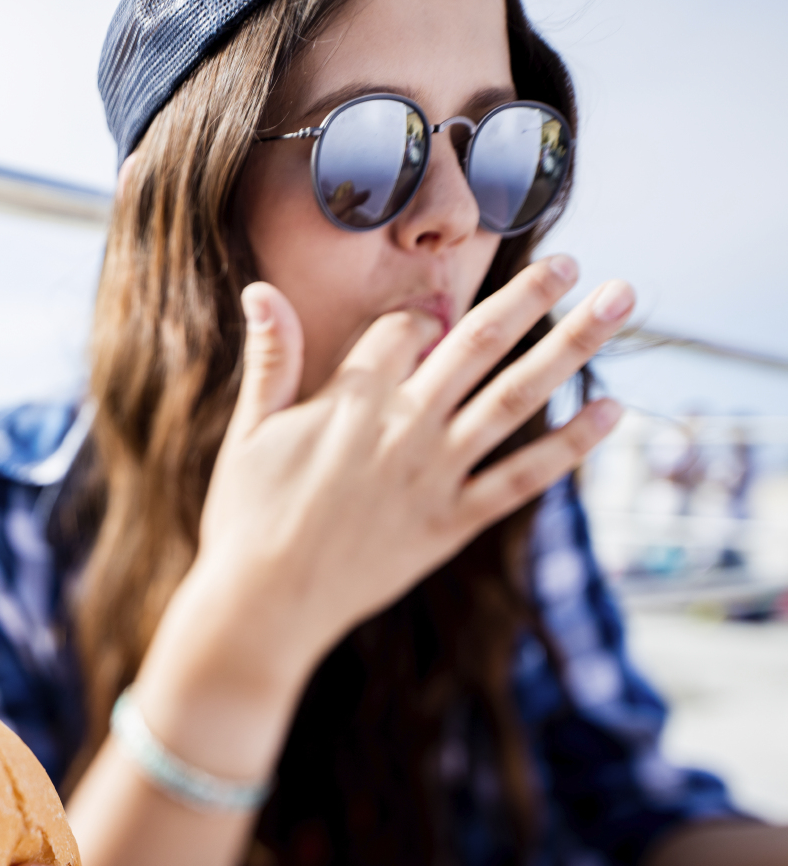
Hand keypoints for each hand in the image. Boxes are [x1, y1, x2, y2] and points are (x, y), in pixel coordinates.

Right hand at [162, 257, 631, 696]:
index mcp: (351, 399)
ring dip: (571, 345)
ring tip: (617, 301)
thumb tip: (260, 289)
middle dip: (529, 296)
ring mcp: (435, 475)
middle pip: (478, 342)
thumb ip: (271, 357)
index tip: (428, 316)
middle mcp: (405, 427)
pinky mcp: (452, 523)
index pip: (405, 330)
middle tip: (569, 260)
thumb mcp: (249, 430)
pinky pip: (523, 478)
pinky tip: (610, 410)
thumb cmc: (247, 516)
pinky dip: (570, 445)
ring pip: (516, 396)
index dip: (419, 316)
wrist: (265, 605)